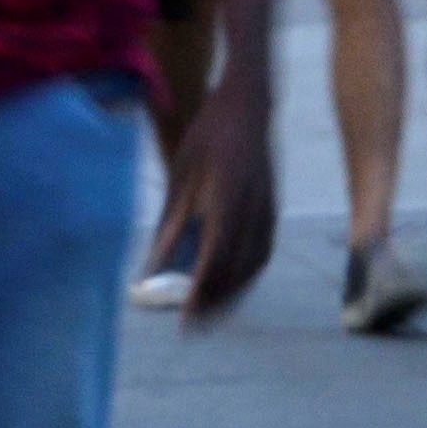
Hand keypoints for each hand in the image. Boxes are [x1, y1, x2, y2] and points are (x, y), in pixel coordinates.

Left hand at [153, 82, 276, 325]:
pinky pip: (264, 250)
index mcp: (226, 199)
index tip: (185, 318)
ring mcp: (268, 208)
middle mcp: (253, 208)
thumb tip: (152, 266)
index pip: (214, 258)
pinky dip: (248, 273)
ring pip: (254, 264)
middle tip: (193, 324)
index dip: (201, 292)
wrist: (250, 103)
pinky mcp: (274, 207)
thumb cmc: (209, 134)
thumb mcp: (181, 176)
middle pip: (236, 269)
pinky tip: (231, 280)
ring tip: (210, 309)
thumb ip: (170, 225)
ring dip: (232, 291)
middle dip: (214, 301)